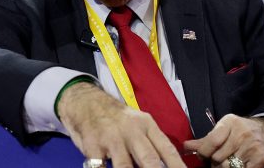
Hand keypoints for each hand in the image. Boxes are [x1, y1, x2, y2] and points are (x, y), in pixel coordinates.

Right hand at [57, 82, 184, 167]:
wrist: (86, 101)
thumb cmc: (116, 118)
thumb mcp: (137, 123)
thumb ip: (150, 142)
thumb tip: (166, 164)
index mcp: (146, 125)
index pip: (166, 149)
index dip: (177, 165)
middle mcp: (132, 131)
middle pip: (149, 159)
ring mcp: (112, 138)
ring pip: (125, 166)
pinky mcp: (93, 145)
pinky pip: (100, 166)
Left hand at [183, 114, 263, 167]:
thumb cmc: (241, 131)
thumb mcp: (224, 130)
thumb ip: (205, 140)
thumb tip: (186, 146)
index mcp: (230, 123)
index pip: (211, 142)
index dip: (203, 152)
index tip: (203, 155)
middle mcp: (241, 133)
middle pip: (218, 157)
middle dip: (214, 162)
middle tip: (217, 161)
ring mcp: (252, 146)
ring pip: (228, 167)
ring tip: (228, 163)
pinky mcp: (261, 158)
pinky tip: (239, 165)